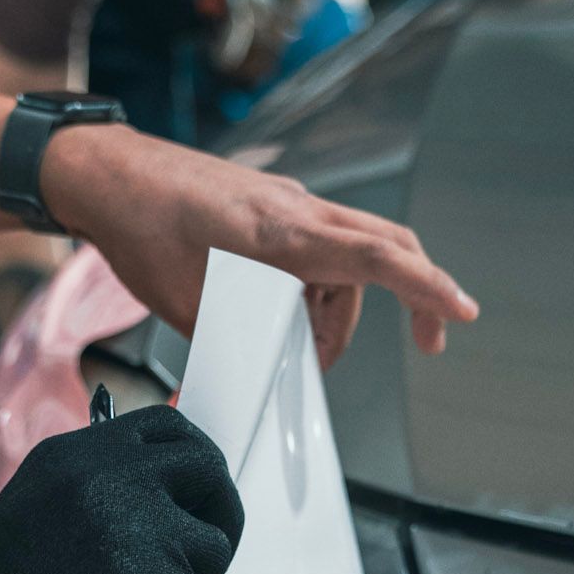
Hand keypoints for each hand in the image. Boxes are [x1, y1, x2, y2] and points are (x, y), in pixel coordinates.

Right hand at [0, 406, 242, 573]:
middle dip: (218, 514)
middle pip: (209, 475)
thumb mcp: (37, 504)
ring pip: (212, 549)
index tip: (197, 493)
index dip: (196, 464)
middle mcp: (114, 482)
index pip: (171, 429)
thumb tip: (162, 484)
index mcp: (82, 456)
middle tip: (202, 556)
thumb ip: (97, 484)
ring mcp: (140, 534)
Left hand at [41, 125, 478, 367]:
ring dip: (342, 309)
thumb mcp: (190, 308)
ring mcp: (290, 205)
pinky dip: (320, 288)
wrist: (110, 177)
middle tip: (422, 346)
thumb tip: (258, 396)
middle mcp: (297, 211)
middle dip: (408, 301)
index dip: (428, 288)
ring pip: (352, 260)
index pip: (378, 257)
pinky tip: (285, 315)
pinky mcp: (277, 210)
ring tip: (298, 350)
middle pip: (382, 255)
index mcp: (283, 233)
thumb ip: (241, 348)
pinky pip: (323, 250)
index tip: (463, 313)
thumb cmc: (144, 231)